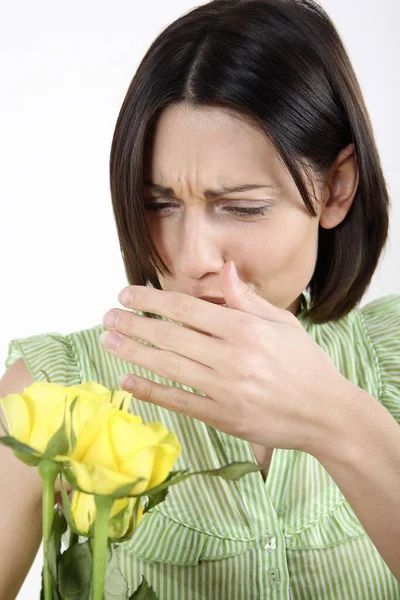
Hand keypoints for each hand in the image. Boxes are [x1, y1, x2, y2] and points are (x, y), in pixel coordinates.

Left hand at [100, 261, 349, 453]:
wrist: (326, 413)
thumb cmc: (304, 364)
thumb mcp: (282, 323)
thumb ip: (247, 298)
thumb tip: (224, 268)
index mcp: (245, 329)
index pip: (186, 309)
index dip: (151, 300)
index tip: (126, 293)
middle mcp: (231, 357)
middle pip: (170, 336)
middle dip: (134, 324)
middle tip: (107, 316)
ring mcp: (225, 389)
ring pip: (168, 366)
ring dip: (134, 353)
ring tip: (108, 341)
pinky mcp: (222, 416)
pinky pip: (179, 401)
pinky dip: (150, 391)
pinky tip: (128, 381)